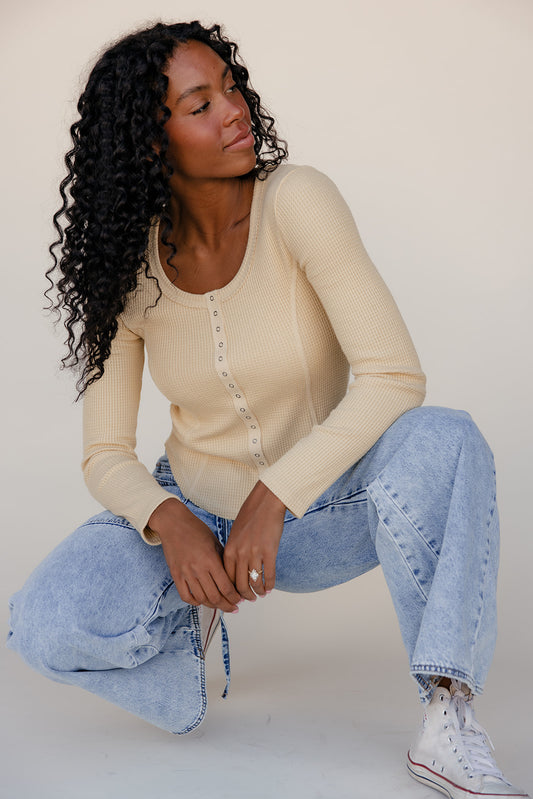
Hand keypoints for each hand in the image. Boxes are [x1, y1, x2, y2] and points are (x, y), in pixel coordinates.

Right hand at [148, 498, 240, 612]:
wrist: (173, 522)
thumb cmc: (196, 529)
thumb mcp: (215, 542)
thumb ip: (223, 560)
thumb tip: (233, 578)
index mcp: (211, 559)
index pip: (226, 586)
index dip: (235, 597)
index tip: (240, 600)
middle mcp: (198, 568)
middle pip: (215, 596)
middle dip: (227, 605)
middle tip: (234, 607)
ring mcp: (185, 573)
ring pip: (201, 599)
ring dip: (213, 606)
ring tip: (220, 605)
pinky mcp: (175, 575)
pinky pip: (186, 596)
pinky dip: (195, 602)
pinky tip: (202, 601)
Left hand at [224, 481, 285, 599]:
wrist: (265, 502)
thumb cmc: (250, 516)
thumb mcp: (235, 534)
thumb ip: (233, 551)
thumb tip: (235, 570)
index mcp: (229, 549)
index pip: (227, 578)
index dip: (231, 591)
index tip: (235, 596)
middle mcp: (240, 553)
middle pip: (239, 584)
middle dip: (244, 596)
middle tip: (249, 599)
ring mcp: (254, 553)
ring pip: (254, 582)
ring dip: (258, 592)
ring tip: (261, 594)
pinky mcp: (269, 551)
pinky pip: (269, 575)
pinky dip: (269, 584)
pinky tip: (270, 587)